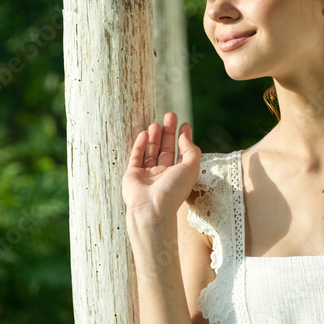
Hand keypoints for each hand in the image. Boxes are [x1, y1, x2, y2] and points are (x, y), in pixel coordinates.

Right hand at [122, 111, 201, 229]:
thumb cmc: (173, 190)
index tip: (185, 124)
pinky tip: (144, 133)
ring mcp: (147, 175)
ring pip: (151, 152)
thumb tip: (185, 136)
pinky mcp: (132, 175)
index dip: (184, 138)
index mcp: (178, 175)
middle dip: (168, 132)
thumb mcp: (191, 168)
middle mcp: (163, 175)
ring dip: (154, 137)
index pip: (182, 153)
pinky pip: (136, 157)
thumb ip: (191, 150)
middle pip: (166, 149)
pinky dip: (140, 145)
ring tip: (157, 122)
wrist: (152, 209)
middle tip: (170, 115)